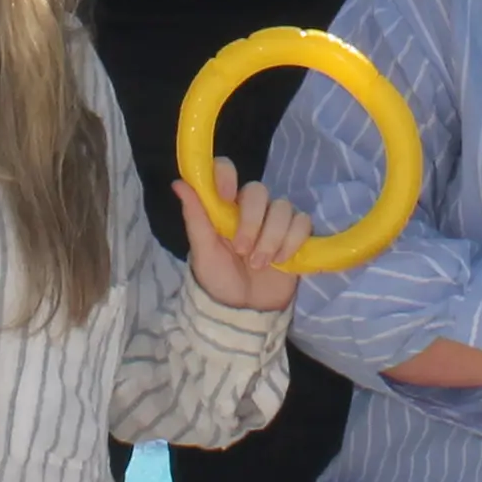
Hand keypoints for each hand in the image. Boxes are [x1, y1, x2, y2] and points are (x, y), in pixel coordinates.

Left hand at [175, 154, 315, 310]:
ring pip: (283, 207)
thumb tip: (178, 182)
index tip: (225, 196)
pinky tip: (282, 261)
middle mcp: (251, 208)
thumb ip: (195, 216)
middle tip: (242, 251)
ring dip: (271, 238)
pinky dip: (292, 241)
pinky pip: (302, 222)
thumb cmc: (219, 278)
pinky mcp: (296, 234)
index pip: (226, 170)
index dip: (226, 176)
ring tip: (260, 264)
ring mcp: (276, 220)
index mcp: (224, 206)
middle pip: (259, 190)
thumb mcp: (202, 251)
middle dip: (252, 222)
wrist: (245, 310)